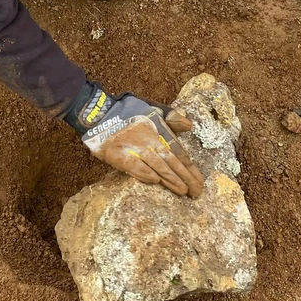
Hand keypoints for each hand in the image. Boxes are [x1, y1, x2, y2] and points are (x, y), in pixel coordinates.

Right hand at [64, 82, 203, 196]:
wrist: (100, 113)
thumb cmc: (129, 110)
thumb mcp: (153, 108)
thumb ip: (171, 116)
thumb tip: (188, 127)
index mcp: (160, 131)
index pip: (179, 153)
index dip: (190, 169)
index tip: (200, 182)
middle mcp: (150, 141)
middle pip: (172, 162)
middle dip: (186, 179)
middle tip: (197, 193)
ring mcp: (135, 148)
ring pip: (157, 166)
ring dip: (171, 180)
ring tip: (183, 192)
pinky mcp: (119, 156)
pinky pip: (134, 166)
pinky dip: (144, 173)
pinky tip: (155, 182)